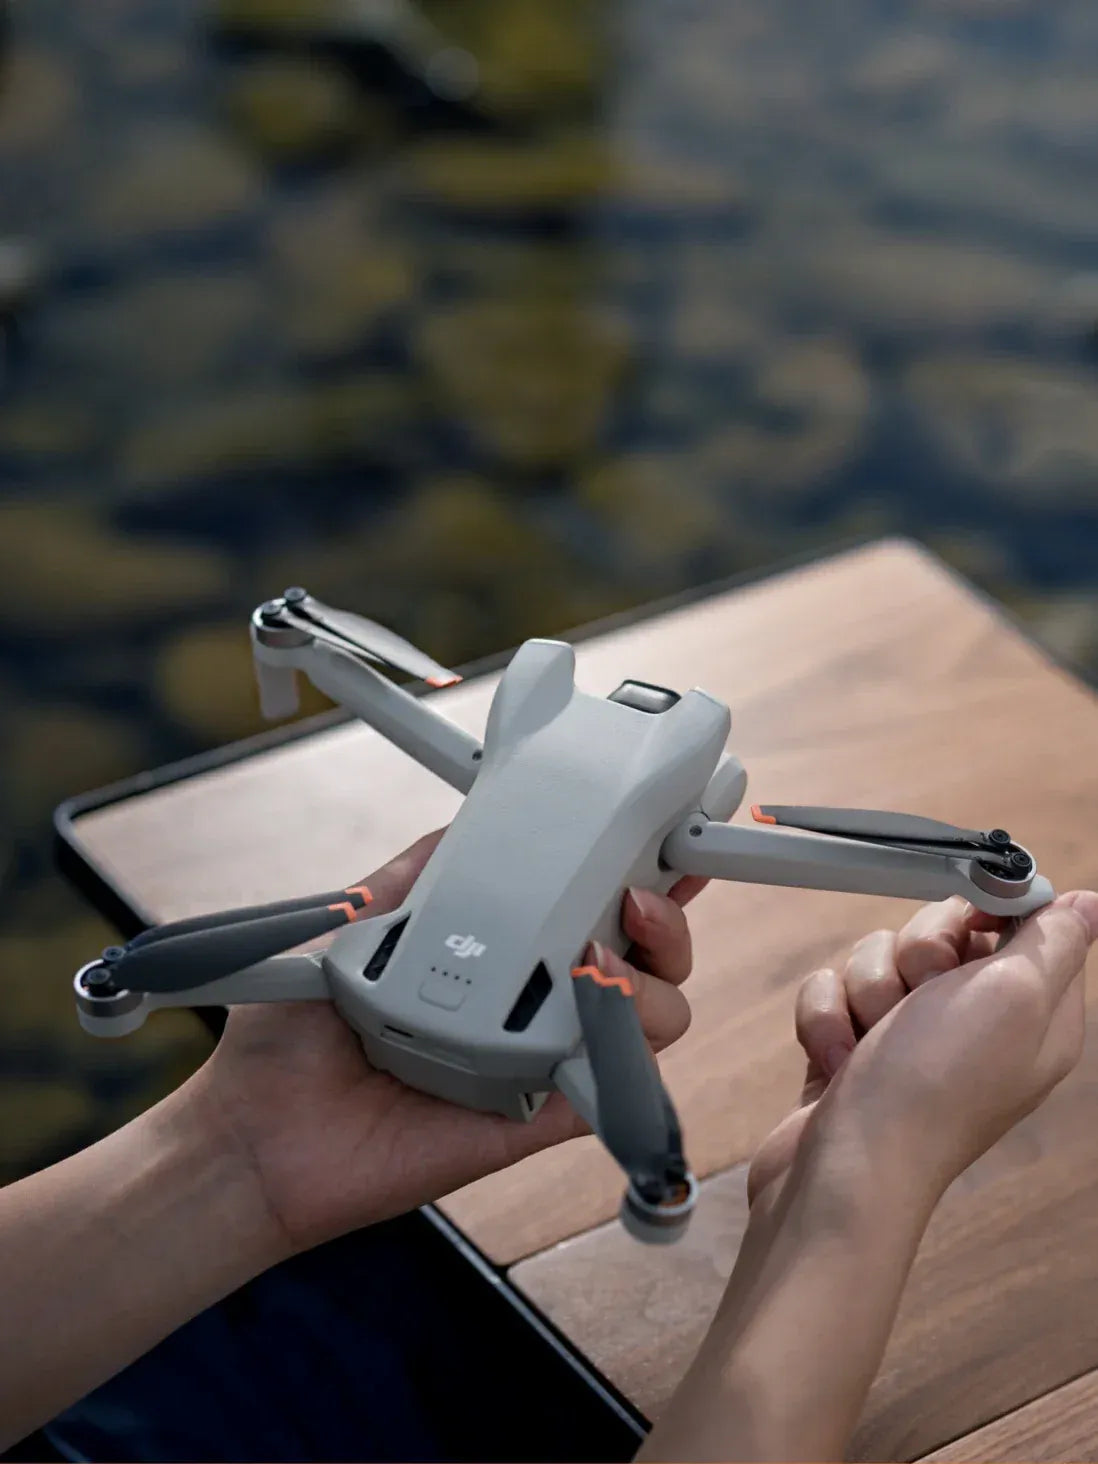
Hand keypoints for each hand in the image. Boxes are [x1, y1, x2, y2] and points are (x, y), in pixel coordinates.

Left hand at [186, 828, 705, 1255]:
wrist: (254, 1134)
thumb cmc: (293, 1036)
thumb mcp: (352, 925)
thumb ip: (416, 875)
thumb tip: (472, 817)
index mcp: (499, 954)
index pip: (590, 908)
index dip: (642, 875)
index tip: (662, 837)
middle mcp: (531, 1003)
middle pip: (647, 961)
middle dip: (667, 921)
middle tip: (635, 899)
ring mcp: (541, 1060)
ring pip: (651, 1021)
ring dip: (651, 983)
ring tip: (597, 963)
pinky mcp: (536, 1118)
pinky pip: (612, 1090)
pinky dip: (626, 1059)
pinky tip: (599, 1023)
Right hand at [748, 890, 1097, 1212]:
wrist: (850, 1169)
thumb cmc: (934, 1086)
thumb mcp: (1015, 997)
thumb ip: (1054, 939)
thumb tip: (1086, 904)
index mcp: (1033, 1014)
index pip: (1024, 924)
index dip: (991, 911)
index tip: (969, 925)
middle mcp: (977, 1022)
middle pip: (939, 930)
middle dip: (914, 954)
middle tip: (921, 997)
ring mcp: (912, 1035)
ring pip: (877, 955)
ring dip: (864, 991)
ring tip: (873, 1042)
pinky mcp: (857, 1046)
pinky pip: (833, 989)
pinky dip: (827, 1018)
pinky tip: (839, 1060)